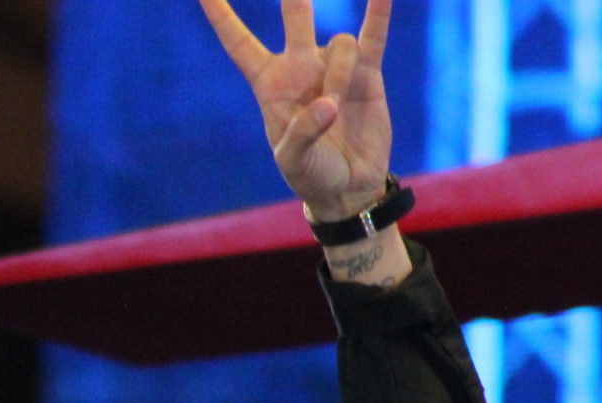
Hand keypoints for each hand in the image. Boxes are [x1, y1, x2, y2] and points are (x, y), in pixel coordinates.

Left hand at [199, 0, 393, 219]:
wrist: (348, 187)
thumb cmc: (310, 175)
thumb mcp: (293, 161)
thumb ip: (303, 133)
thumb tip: (329, 102)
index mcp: (269, 83)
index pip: (239, 43)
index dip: (222, 16)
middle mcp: (300, 66)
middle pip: (295, 15)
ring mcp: (333, 65)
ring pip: (338, 44)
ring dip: (338, 74)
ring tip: (336, 107)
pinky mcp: (367, 72)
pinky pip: (373, 35)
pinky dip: (379, 11)